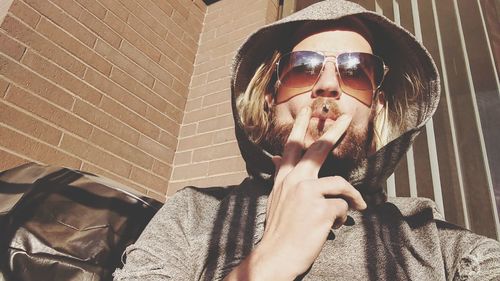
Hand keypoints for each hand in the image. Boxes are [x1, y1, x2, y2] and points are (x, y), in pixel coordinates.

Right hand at [224, 107, 366, 280]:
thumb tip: (276, 158)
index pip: (291, 147)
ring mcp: (307, 193)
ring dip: (352, 197)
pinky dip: (343, 217)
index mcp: (284, 179)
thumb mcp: (276, 199)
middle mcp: (295, 181)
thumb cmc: (279, 230)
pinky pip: (344, 207)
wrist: (276, 256)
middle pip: (317, 149)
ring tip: (359, 206)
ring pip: (341, 184)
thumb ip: (281, 177)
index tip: (307, 110)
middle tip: (346, 117)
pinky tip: (334, 226)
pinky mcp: (321, 208)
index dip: (299, 127)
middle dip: (334, 131)